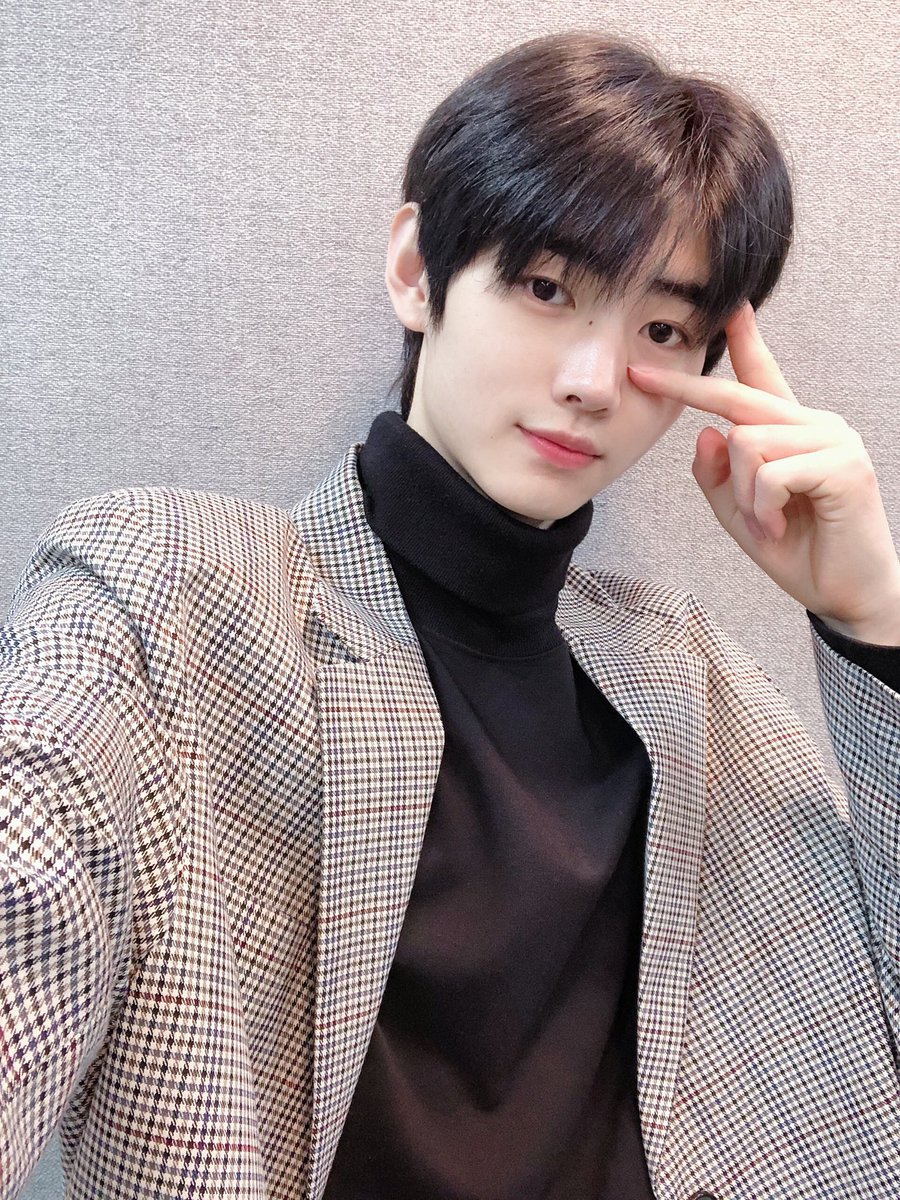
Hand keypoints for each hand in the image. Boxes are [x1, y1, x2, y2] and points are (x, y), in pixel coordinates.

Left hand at [628, 303, 899, 644]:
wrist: (848, 595)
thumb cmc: (799, 552)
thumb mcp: (740, 512)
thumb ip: (716, 475)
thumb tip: (704, 431)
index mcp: (792, 432)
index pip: (764, 378)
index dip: (743, 342)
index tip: (727, 309)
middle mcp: (815, 425)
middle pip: (738, 400)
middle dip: (684, 390)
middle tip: (637, 375)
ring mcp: (834, 440)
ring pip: (747, 442)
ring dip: (742, 493)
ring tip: (764, 522)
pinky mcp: (844, 465)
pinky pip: (770, 472)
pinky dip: (761, 506)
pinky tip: (778, 526)